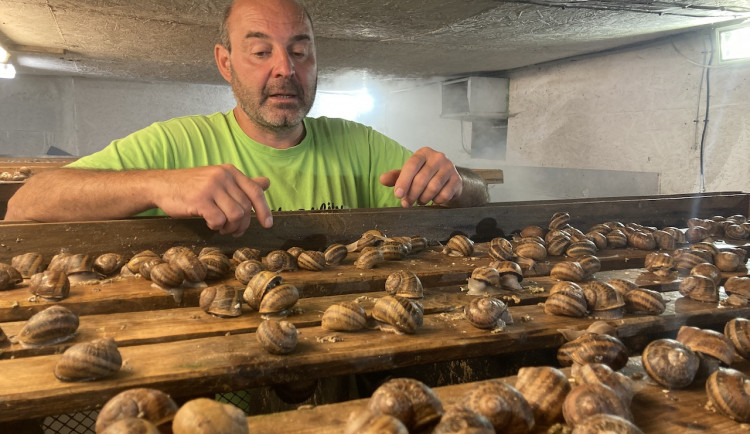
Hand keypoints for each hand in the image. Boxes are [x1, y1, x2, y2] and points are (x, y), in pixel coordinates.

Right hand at [153, 164, 271, 235]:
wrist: (162, 186)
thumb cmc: (192, 186)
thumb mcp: (219, 180)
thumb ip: (242, 184)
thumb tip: (266, 183)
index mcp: (230, 171)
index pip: (255, 191)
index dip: (264, 209)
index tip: (268, 224)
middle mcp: (223, 176)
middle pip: (245, 207)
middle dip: (242, 224)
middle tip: (233, 230)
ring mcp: (211, 187)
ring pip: (235, 215)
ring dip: (230, 227)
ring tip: (222, 228)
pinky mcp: (200, 199)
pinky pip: (219, 219)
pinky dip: (217, 226)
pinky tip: (211, 224)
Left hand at [379, 147, 461, 206]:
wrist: (448, 179)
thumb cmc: (425, 175)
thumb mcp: (409, 173)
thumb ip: (395, 176)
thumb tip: (382, 179)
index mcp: (424, 153)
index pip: (412, 165)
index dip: (403, 181)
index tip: (398, 195)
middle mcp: (438, 157)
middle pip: (421, 179)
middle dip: (412, 194)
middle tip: (406, 203)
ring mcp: (449, 168)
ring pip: (432, 188)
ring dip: (423, 199)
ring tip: (419, 201)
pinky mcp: (457, 180)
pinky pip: (444, 195)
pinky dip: (436, 201)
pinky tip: (433, 200)